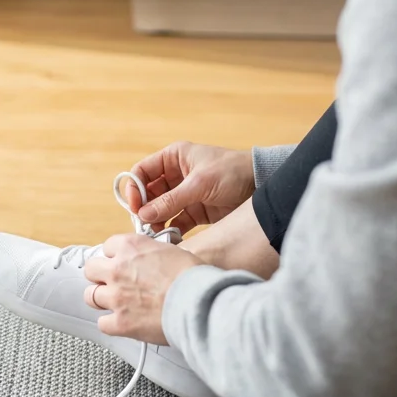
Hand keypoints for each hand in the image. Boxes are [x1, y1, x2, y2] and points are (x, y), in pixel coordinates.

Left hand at [83, 234, 203, 344]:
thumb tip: (150, 260)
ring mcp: (116, 297)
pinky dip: (111, 324)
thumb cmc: (194, 277)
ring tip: (116, 303)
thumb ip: (151, 254)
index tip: (121, 262)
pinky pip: (102, 324)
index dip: (115, 256)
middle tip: (113, 282)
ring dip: (102, 299)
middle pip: (91, 269)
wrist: (199, 302)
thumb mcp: (172, 251)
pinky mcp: (120, 322)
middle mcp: (118, 269)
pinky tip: (123, 323)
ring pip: (91, 296)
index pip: (108, 246)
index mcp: (131, 247)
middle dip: (101, 276)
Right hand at [126, 142, 253, 232]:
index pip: (142, 172)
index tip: (134, 206)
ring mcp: (185, 194)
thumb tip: (143, 214)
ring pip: (160, 209)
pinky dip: (171, 230)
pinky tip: (170, 239)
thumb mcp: (199, 184)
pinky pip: (176, 221)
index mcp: (174, 158)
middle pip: (148, 193)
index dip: (134, 188)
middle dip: (144, 208)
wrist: (262, 184)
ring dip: (156, 221)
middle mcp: (176, 175)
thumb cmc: (232, 172)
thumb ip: (171, 200)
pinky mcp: (195, 211)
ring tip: (156, 234)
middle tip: (143, 224)